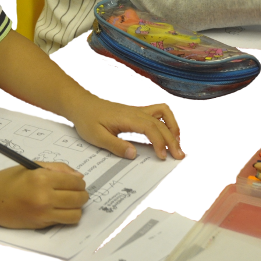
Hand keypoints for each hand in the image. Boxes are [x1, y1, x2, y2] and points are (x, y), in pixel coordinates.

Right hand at [0, 162, 87, 228]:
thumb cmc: (9, 179)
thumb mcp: (32, 166)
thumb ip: (57, 169)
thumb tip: (78, 177)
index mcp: (42, 178)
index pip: (74, 182)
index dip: (79, 182)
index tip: (77, 182)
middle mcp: (44, 197)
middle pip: (78, 198)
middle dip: (82, 194)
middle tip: (77, 191)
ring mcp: (43, 213)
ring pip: (75, 214)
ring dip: (77, 207)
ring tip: (71, 202)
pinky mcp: (41, 224)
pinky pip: (64, 222)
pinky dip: (68, 216)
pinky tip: (61, 209)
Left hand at [68, 96, 183, 160]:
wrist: (81, 104)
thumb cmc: (87, 120)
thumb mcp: (96, 137)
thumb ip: (115, 145)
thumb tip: (134, 154)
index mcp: (127, 118)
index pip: (151, 128)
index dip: (159, 142)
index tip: (162, 156)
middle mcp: (136, 112)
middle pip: (161, 123)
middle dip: (172, 139)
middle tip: (179, 156)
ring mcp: (137, 110)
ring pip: (163, 113)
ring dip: (173, 126)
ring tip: (177, 142)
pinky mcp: (136, 112)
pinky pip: (157, 112)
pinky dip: (166, 121)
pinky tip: (166, 133)